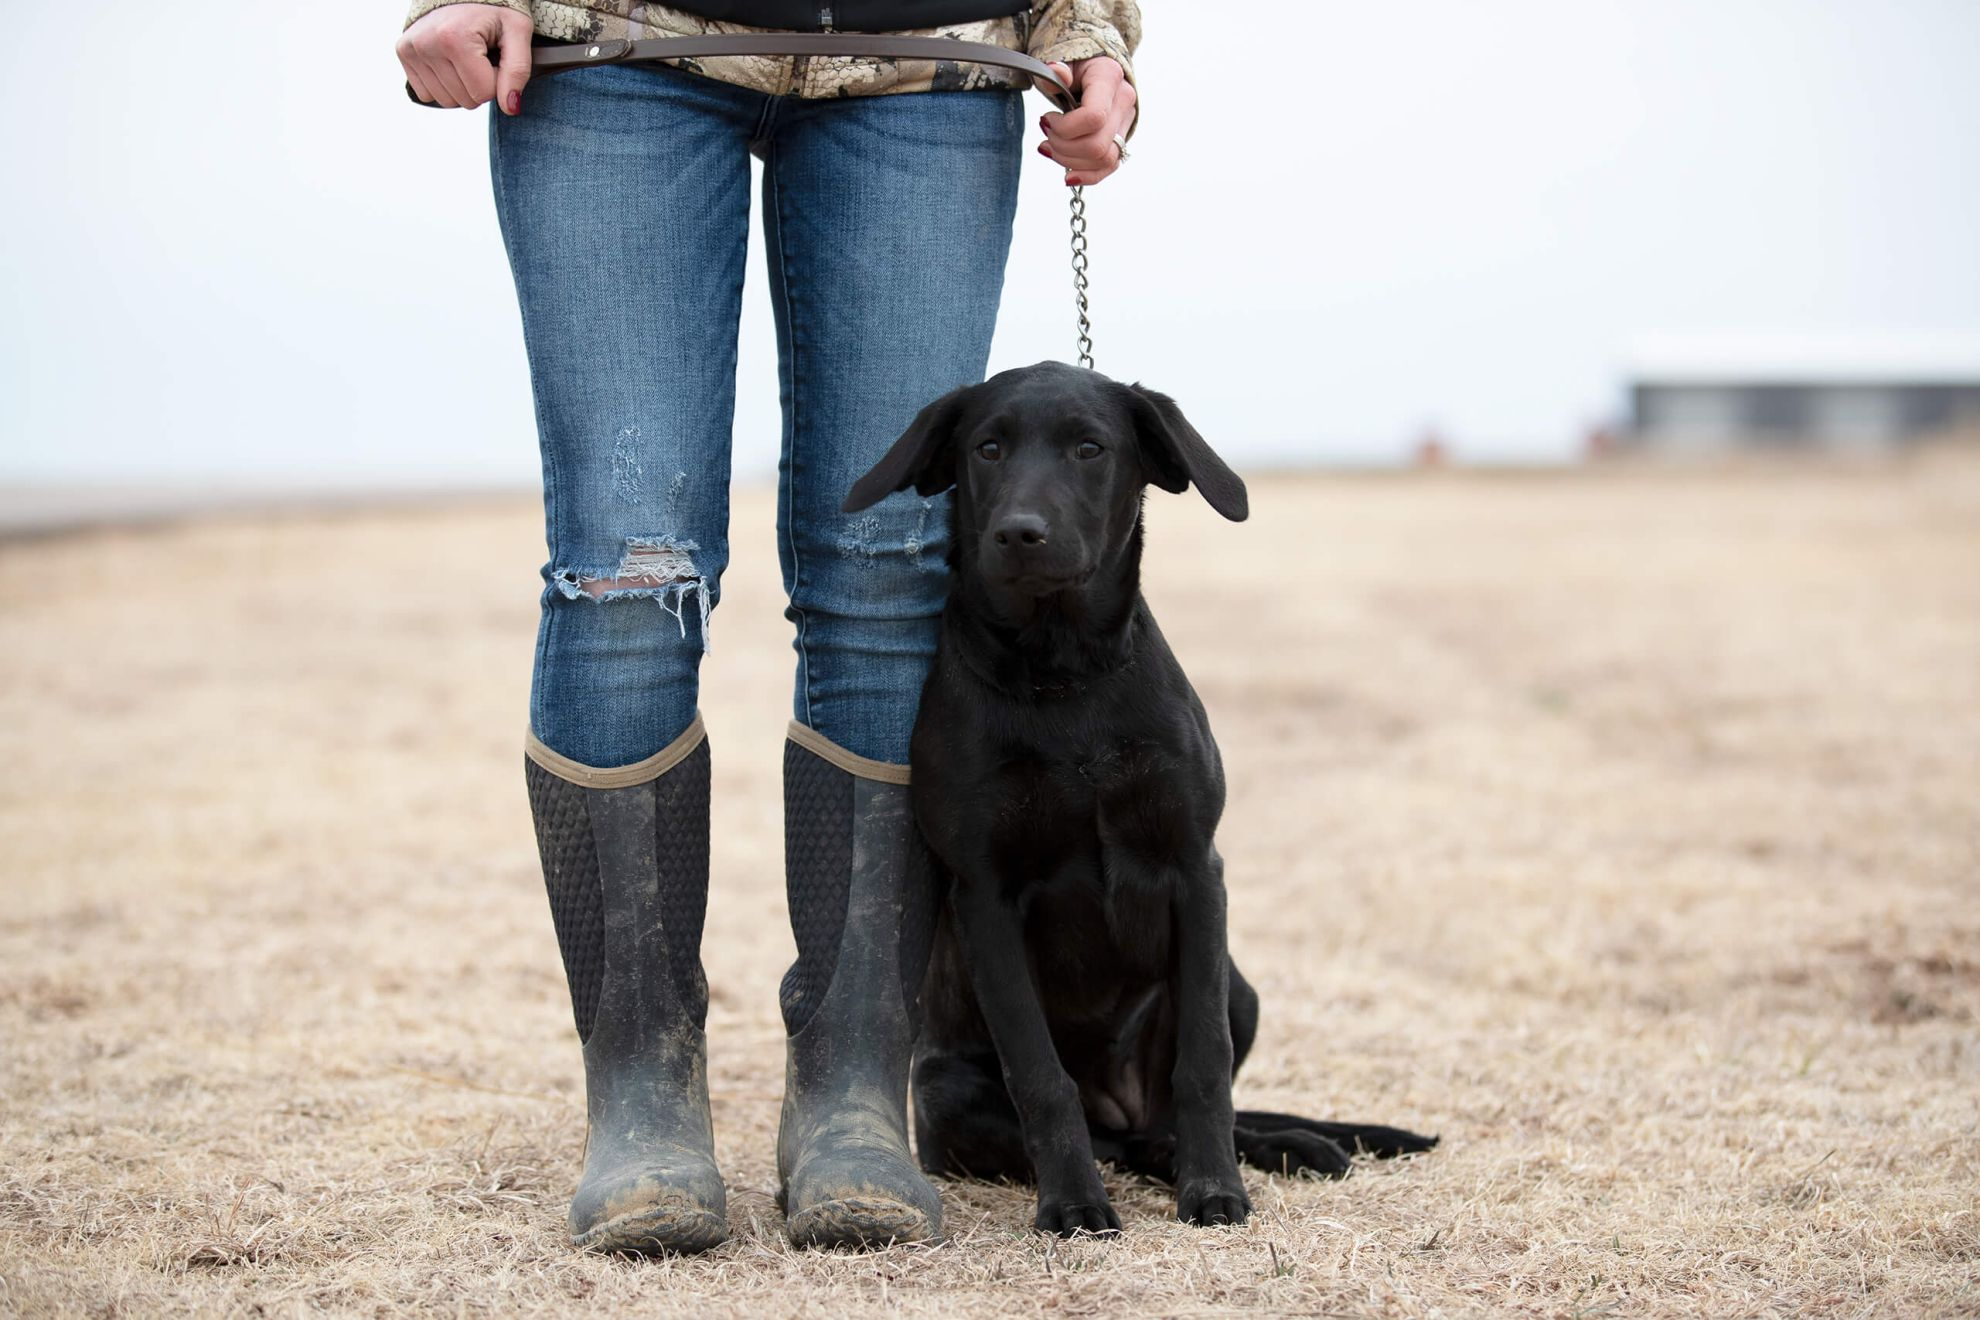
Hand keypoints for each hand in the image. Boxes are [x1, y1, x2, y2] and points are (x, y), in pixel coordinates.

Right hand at [397, 4, 533, 114]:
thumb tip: (510, 108)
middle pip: (466, 101)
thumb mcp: (517, 31)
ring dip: (462, 86)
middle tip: (481, 56)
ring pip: (447, 102)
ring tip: (465, 57)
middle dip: (480, 84)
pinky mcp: (403, 53)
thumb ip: (518, 71)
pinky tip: (449, 61)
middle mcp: (427, 44)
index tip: (495, 56)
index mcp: (454, 38)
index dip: (497, 79)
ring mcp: (411, 49)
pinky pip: (427, 94)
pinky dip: (443, 85)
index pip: (484, 93)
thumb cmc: (493, 10)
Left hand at [1037, 57, 1136, 186]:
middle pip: (1097, 145)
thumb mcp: (1063, 61)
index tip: (1047, 119)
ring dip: (1070, 161)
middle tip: (1046, 135)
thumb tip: (1055, 71)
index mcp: (1110, 77)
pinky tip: (1067, 175)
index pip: (1094, 117)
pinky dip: (1087, 175)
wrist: (1094, 69)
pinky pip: (1110, 167)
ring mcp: (1125, 123)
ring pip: (1104, 160)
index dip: (1065, 128)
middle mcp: (1124, 102)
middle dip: (1063, 147)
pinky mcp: (1121, 140)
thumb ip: (1057, 70)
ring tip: (1050, 147)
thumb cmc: (1075, 66)